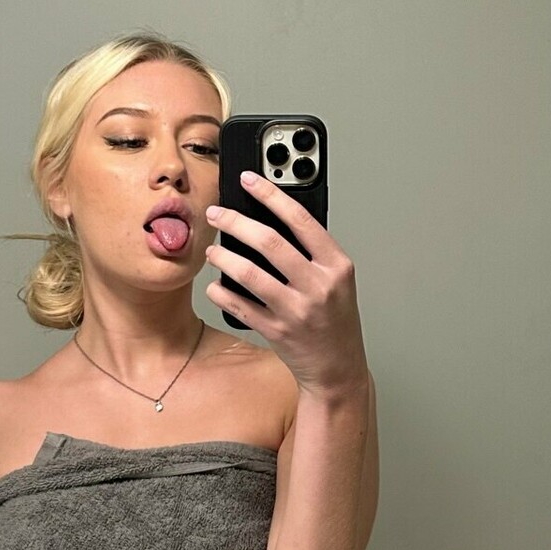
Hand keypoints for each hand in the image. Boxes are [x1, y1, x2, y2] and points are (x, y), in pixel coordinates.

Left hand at [204, 170, 368, 399]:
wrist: (338, 368)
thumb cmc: (335, 320)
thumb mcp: (338, 281)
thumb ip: (313, 253)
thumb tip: (271, 221)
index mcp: (337, 266)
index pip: (301, 220)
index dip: (271, 195)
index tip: (248, 181)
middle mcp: (318, 286)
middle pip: (269, 241)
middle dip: (235, 222)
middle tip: (217, 213)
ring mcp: (296, 310)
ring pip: (248, 273)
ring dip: (222, 257)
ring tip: (212, 251)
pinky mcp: (276, 331)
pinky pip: (239, 305)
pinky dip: (221, 293)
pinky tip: (214, 286)